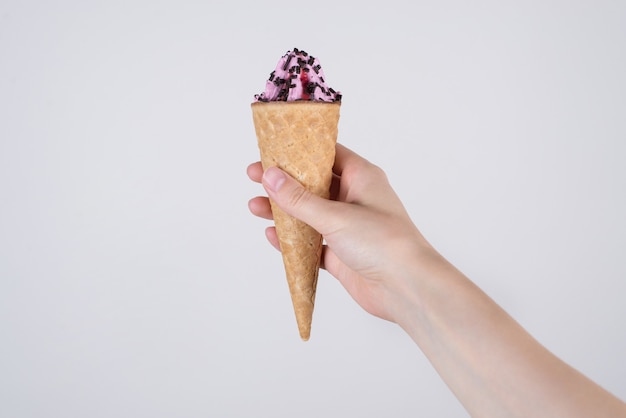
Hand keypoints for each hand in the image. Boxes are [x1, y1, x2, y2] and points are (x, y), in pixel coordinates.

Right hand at [247, 143, 433, 322]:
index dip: (299, 150)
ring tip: (255, 207)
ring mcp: (348, 228)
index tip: (272, 149)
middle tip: (255, 176)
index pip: (327, 154)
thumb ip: (299, 199)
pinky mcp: (343, 254)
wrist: (406, 288)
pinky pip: (312, 243)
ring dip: (284, 212)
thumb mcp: (335, 215)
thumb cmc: (383, 242)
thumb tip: (270, 176)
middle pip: (313, 184)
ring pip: (310, 214)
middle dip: (284, 182)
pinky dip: (293, 241)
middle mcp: (355, 199)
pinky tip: (272, 237)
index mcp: (362, 178)